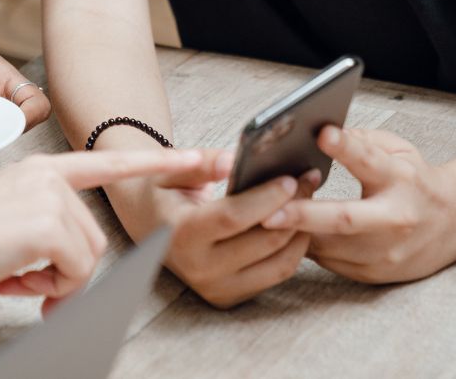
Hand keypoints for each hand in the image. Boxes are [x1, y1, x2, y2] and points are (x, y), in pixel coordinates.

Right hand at [0, 148, 230, 326]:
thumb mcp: (9, 226)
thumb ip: (48, 231)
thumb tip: (77, 273)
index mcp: (39, 170)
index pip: (107, 162)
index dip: (162, 162)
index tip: (205, 159)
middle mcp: (47, 176)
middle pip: (94, 237)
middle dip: (67, 273)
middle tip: (23, 281)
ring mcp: (48, 197)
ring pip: (87, 258)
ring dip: (56, 284)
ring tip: (13, 277)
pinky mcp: (47, 225)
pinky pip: (75, 272)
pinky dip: (49, 289)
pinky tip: (13, 280)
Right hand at [120, 166, 318, 308]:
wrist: (147, 225)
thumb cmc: (162, 191)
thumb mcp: (170, 170)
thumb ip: (202, 163)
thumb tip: (234, 159)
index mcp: (179, 234)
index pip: (232, 217)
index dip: (266, 198)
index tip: (290, 179)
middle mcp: (197, 268)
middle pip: (262, 242)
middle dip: (293, 210)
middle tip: (309, 181)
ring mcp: (215, 287)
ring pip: (278, 264)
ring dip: (300, 231)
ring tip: (309, 200)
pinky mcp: (229, 296)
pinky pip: (275, 274)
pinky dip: (292, 249)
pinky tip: (297, 223)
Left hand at [260, 126, 455, 282]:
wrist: (453, 222)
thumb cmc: (413, 179)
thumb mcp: (396, 148)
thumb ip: (358, 139)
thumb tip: (313, 133)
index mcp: (401, 180)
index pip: (370, 161)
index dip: (346, 148)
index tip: (321, 133)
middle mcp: (396, 219)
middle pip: (345, 219)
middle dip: (303, 216)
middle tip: (266, 212)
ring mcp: (386, 253)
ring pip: (328, 246)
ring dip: (292, 232)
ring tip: (260, 217)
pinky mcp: (374, 274)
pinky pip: (328, 261)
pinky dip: (303, 245)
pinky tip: (283, 232)